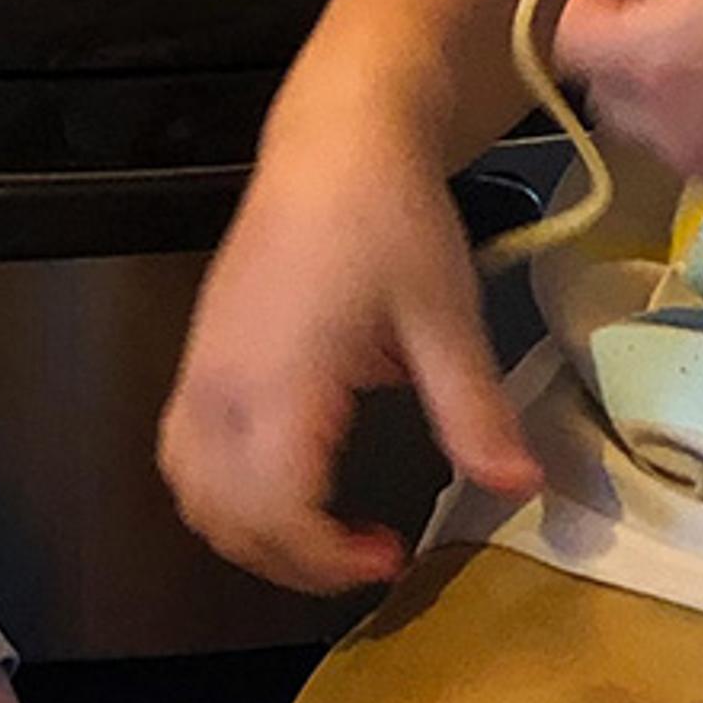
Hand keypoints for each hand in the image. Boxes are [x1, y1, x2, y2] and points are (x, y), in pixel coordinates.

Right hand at [159, 117, 540, 593]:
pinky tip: (282, 486)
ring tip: (325, 532)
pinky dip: (221, 495)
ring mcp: (199, 370)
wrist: (336, 141)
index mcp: (281, 379)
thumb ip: (475, 412)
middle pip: (227, 518)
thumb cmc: (389, 218)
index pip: (277, 513)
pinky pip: (182, 453)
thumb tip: (520, 489)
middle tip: (368, 555)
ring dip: (251, 534)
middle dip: (295, 562)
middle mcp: (222, 383)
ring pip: (191, 493)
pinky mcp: (197, 357)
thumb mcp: (448, 315)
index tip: (391, 556)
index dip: (329, 560)